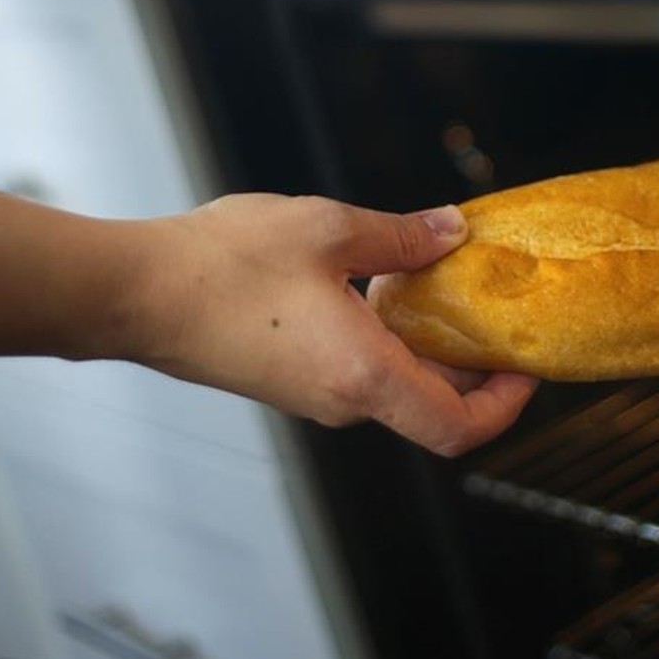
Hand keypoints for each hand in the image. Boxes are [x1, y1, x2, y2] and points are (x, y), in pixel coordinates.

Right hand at [125, 193, 538, 455]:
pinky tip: (379, 284)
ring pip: (396, 385)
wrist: (132, 292)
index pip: (459, 428)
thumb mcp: (327, 229)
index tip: (525, 363)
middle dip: (473, 361)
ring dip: (426, 343)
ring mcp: (311, 396)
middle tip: (492, 305)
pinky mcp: (288, 381)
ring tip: (438, 282)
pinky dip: (387, 339)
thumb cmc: (220, 265)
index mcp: (363, 376)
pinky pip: (360, 373)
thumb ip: (401, 236)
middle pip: (434, 404)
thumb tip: (452, 231)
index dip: (506, 404)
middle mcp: (342, 401)